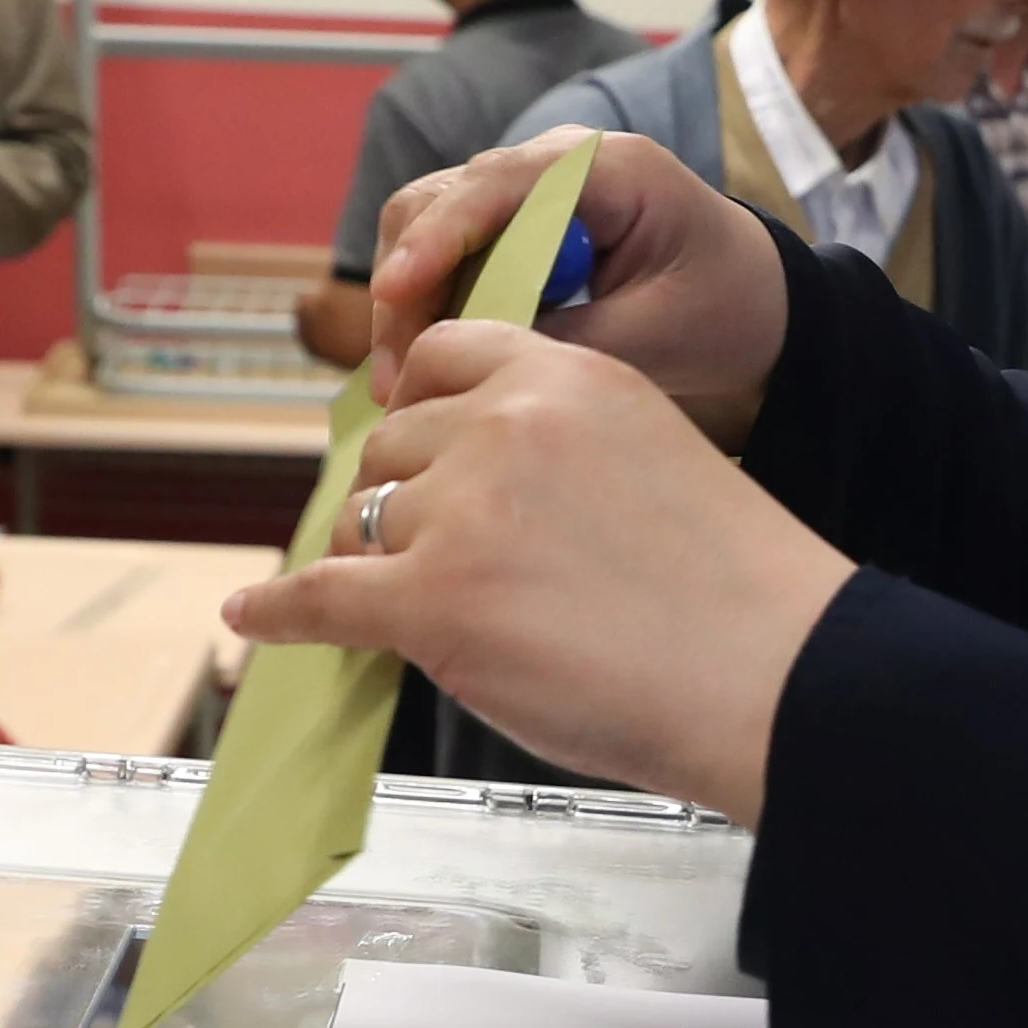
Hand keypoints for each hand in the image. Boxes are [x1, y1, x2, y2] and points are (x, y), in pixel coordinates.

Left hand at [225, 323, 851, 820]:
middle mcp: (502, 424)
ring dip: (374, 561)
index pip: (447, 356)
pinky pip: (321, 598)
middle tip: (429, 554)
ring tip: (410, 608)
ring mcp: (459, 511)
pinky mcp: (430, 601)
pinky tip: (254, 617)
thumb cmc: (735, 592)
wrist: (774, 671)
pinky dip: (279, 612)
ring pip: (364, 521)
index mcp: (565, 375)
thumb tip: (477, 487)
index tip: (420, 447)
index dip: (425, 409)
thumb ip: (562, 448)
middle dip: (403, 497)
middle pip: (393, 445)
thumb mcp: (650, 457)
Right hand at [359, 132, 788, 441]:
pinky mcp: (510, 228)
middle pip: (439, 201)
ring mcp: (526, 192)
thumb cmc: (721, 305)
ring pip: (426, 229)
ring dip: (406, 305)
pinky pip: (447, 258)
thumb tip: (473, 352)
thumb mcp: (657, 335)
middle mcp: (552, 164)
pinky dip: (426, 309)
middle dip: (405, 284)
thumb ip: (567, 338)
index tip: (395, 291)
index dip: (438, 235)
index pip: (498, 183)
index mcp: (606, 168)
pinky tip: (422, 372)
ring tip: (404, 388)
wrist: (755, 298)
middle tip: (398, 378)